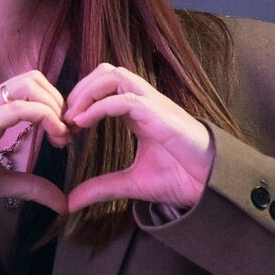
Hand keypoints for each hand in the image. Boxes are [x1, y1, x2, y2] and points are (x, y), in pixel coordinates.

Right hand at [0, 71, 70, 213]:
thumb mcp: (0, 183)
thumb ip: (31, 186)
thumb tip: (63, 202)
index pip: (29, 87)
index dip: (54, 105)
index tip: (64, 136)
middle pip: (34, 78)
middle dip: (59, 101)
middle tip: (66, 134)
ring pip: (30, 85)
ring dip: (55, 107)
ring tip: (61, 137)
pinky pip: (21, 108)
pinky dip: (47, 118)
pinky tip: (55, 139)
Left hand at [61, 63, 212, 212]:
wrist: (211, 186)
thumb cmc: (181, 178)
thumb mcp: (131, 184)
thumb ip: (101, 188)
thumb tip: (70, 202)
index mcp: (139, 112)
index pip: (104, 87)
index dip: (80, 100)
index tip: (65, 126)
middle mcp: (145, 102)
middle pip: (106, 72)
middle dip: (80, 88)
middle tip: (63, 117)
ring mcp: (154, 104)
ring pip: (115, 75)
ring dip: (87, 91)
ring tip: (71, 117)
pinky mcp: (160, 114)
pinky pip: (125, 98)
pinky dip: (100, 106)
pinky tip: (83, 122)